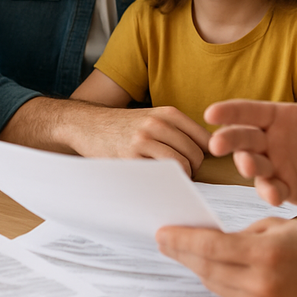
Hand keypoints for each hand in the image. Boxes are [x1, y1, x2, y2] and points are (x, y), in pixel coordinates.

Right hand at [72, 105, 211, 176]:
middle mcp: (158, 124)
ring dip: (180, 178)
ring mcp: (143, 140)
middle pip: (196, 155)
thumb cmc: (123, 126)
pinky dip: (163, 183)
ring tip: (169, 179)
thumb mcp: (152, 117)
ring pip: (181, 165)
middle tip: (180, 175)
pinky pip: (159, 175)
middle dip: (193, 169)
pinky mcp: (130, 157)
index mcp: (167, 113)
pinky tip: (155, 181)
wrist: (87, 125)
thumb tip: (208, 151)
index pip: (204, 139)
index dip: (205, 156)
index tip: (196, 164)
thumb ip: (177, 130)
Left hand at [156, 218, 296, 296]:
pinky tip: (209, 268)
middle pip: (208, 267)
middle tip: (164, 240)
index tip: (163, 233)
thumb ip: (242, 233)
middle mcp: (261, 283)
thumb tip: (212, 239)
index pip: (211, 246)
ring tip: (182, 252)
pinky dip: (218, 281)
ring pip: (216, 284)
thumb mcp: (276, 226)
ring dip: (197, 267)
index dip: (182, 240)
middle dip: (183, 253)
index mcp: (264, 254)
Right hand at [206, 53, 296, 205]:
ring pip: (252, 164)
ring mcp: (274, 165)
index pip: (247, 111)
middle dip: (228, 140)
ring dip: (247, 165)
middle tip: (216, 144)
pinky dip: (270, 192)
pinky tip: (274, 194)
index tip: (211, 112)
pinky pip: (273, 190)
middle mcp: (269, 140)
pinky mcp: (285, 187)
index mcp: (276, 116)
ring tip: (248, 164)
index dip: (229, 112)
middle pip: (242, 138)